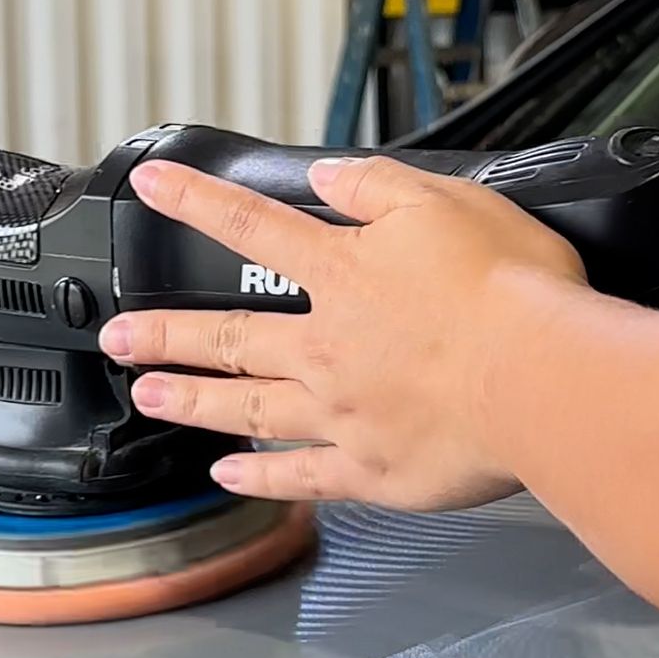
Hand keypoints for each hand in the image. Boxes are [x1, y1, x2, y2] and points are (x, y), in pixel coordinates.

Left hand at [100, 153, 585, 509]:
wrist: (542, 382)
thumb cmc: (511, 293)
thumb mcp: (446, 204)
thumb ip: (377, 189)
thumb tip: (327, 179)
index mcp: (344, 275)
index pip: (253, 226)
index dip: (195, 203)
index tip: (150, 191)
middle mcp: (327, 346)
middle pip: (228, 335)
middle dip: (164, 333)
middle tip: (116, 335)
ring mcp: (342, 414)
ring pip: (247, 407)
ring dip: (192, 401)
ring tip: (149, 395)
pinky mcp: (372, 470)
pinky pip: (300, 477)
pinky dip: (260, 478)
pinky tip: (229, 475)